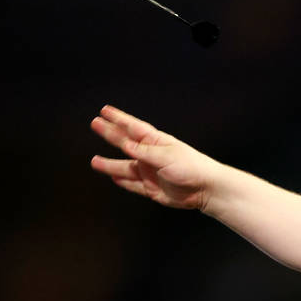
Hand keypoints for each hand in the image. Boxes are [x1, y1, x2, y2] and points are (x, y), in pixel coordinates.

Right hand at [90, 105, 217, 209]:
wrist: (206, 189)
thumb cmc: (192, 167)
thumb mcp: (166, 156)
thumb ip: (143, 152)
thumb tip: (125, 145)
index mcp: (156, 143)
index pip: (133, 128)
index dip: (119, 119)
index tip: (105, 111)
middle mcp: (151, 156)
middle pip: (126, 143)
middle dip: (110, 134)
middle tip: (94, 124)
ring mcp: (151, 172)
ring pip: (126, 167)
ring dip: (110, 164)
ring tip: (94, 161)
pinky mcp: (152, 189)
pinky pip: (133, 185)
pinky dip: (123, 182)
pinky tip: (113, 177)